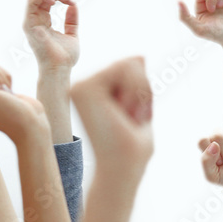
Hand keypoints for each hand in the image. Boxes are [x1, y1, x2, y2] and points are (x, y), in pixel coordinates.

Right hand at [23, 0, 79, 70]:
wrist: (60, 69)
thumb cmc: (65, 57)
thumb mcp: (72, 33)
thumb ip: (71, 20)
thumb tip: (73, 4)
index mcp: (42, 22)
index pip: (45, 0)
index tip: (71, 1)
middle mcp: (34, 21)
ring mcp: (30, 22)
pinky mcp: (29, 24)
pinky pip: (31, 1)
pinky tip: (55, 1)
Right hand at [70, 57, 153, 175]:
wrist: (122, 166)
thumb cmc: (132, 147)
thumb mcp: (138, 106)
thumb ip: (137, 81)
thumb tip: (139, 55)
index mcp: (90, 93)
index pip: (128, 68)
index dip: (141, 90)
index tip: (133, 118)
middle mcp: (81, 87)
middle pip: (130, 62)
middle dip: (142, 89)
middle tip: (133, 118)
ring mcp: (80, 86)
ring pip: (130, 63)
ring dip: (141, 92)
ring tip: (129, 117)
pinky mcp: (85, 88)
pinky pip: (126, 67)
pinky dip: (136, 91)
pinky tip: (125, 112)